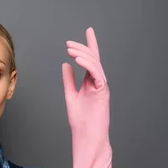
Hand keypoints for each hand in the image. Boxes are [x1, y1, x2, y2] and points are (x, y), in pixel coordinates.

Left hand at [62, 27, 109, 141]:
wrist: (87, 136)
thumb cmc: (81, 120)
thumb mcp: (71, 95)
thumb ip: (69, 80)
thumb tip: (65, 65)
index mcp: (91, 82)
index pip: (91, 60)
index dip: (89, 45)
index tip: (88, 31)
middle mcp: (98, 82)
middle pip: (93, 59)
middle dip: (82, 48)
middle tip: (68, 43)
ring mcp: (101, 86)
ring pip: (95, 64)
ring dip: (83, 55)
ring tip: (70, 50)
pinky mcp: (102, 91)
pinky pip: (97, 74)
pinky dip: (88, 65)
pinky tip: (77, 60)